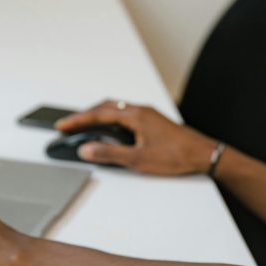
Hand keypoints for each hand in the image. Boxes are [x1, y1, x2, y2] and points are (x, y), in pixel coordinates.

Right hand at [56, 100, 217, 174]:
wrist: (203, 154)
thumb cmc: (176, 156)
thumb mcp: (138, 159)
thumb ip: (109, 153)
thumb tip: (86, 149)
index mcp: (135, 115)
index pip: (99, 114)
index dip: (78, 120)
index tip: (63, 125)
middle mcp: (141, 110)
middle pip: (106, 106)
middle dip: (85, 115)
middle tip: (70, 124)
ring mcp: (148, 114)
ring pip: (116, 108)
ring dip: (99, 115)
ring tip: (86, 126)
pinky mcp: (153, 121)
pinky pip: (126, 113)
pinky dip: (112, 118)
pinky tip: (111, 129)